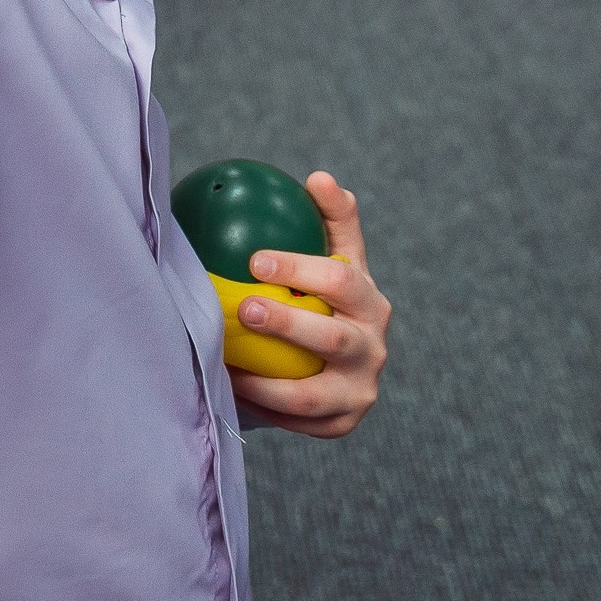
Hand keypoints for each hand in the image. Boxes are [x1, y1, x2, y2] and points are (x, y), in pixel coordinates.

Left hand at [227, 172, 390, 437]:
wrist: (335, 363)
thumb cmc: (324, 297)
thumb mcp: (333, 258)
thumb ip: (331, 218)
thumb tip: (320, 178)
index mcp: (369, 300)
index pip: (340, 279)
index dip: (300, 267)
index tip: (255, 258)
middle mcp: (372, 347)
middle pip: (331, 337)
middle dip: (287, 323)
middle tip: (243, 306)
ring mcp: (359, 390)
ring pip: (311, 393)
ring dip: (266, 381)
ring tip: (228, 360)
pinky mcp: (341, 423)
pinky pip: (297, 420)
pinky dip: (263, 406)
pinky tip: (230, 387)